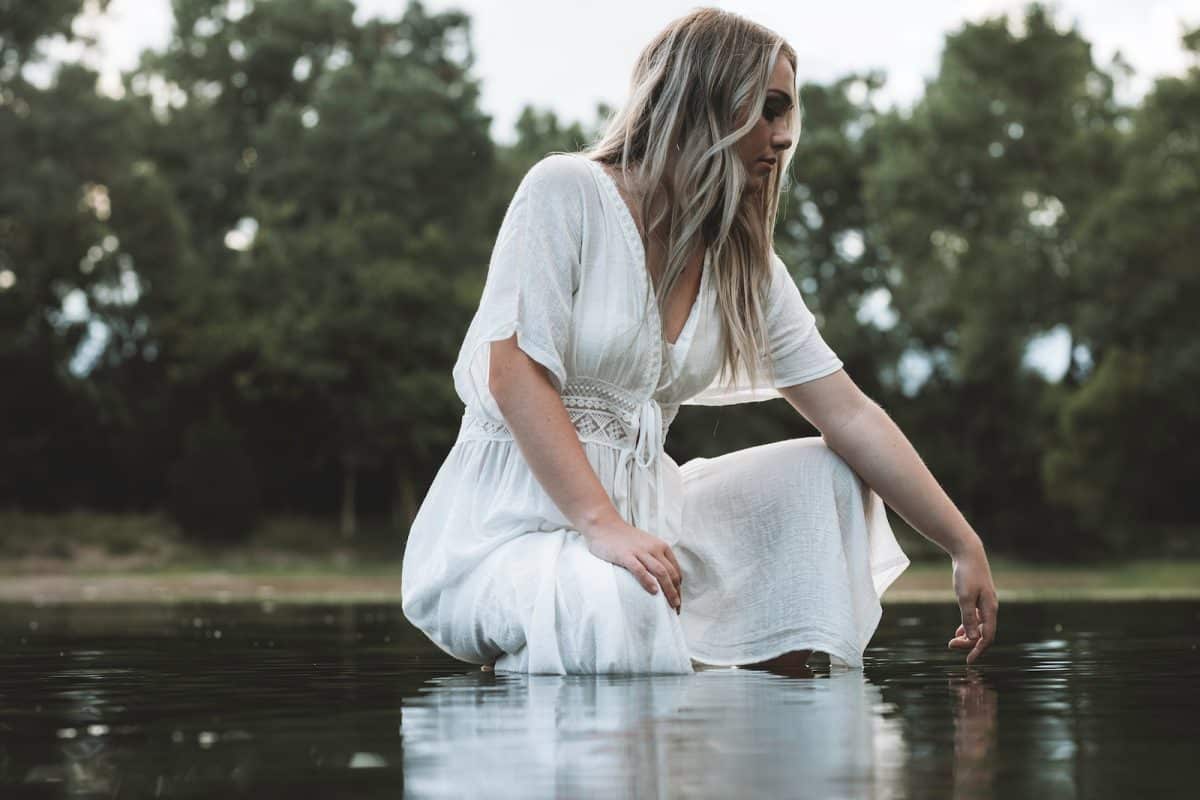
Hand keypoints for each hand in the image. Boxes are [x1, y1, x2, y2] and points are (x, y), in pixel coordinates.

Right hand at [581, 516, 682, 613]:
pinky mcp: (626, 555)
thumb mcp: (646, 544)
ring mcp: (640, 551)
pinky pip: (640, 570)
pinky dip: (648, 581)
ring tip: (671, 604)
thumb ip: (655, 557)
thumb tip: (662, 578)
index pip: (675, 570)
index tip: (678, 600)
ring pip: (660, 572)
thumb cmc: (624, 538)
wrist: (604, 525)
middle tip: (677, 608)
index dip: (679, 587)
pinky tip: (653, 592)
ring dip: (668, 590)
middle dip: (676, 592)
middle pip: (671, 573)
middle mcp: (654, 548)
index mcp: (661, 546)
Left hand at [947, 539, 998, 663]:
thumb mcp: (964, 597)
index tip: (968, 661)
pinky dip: (968, 625)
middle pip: (983, 633)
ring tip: (953, 641)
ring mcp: (986, 602)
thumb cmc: (966, 574)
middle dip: (969, 643)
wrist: (969, 552)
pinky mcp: (980, 597)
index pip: (987, 637)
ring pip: (980, 626)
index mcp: (990, 609)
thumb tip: (973, 639)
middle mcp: (991, 607)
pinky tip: (959, 630)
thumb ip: (968, 618)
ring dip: (968, 635)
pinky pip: (977, 617)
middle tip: (951, 646)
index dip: (978, 650)